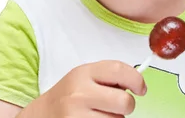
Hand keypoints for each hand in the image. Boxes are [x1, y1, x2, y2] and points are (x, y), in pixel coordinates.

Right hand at [25, 60, 146, 117]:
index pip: (118, 70)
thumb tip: (136, 83)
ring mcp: (78, 116)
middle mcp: (80, 94)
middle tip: (117, 105)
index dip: (136, 80)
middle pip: (124, 102)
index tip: (140, 89)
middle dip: (127, 105)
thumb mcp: (85, 76)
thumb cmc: (69, 94)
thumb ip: (108, 76)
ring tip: (99, 113)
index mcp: (83, 74)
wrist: (44, 114)